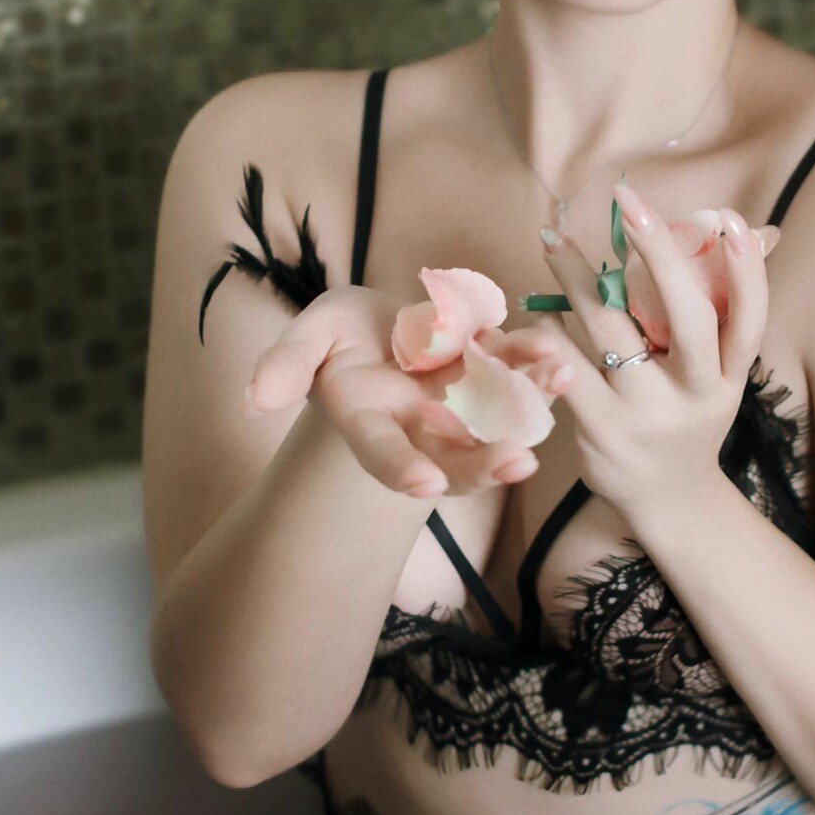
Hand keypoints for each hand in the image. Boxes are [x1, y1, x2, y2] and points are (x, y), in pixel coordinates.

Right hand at [243, 284, 572, 497]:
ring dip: (530, 410)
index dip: (400, 471)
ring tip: (556, 387)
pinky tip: (559, 358)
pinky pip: (520, 377)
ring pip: (498, 421)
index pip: (383, 455)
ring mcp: (464, 405)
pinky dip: (539, 370)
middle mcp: (423, 427)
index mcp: (372, 424)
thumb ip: (286, 365)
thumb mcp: (311, 338)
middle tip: (518, 463)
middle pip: (454, 459)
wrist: (384, 329)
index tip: (422, 486)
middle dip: (484, 464)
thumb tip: (254, 398)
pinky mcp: (495, 373)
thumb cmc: (340, 338)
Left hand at [533, 184, 772, 521]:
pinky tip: (539, 309)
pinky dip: (551, 332)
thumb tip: (753, 231)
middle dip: (657, 253)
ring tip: (554, 239)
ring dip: (578, 278)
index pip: (749, 319)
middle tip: (628, 202)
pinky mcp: (602, 430)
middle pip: (686, 315)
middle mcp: (696, 394)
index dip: (746, 271)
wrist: (669, 501)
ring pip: (612, 333)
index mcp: (729, 376)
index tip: (734, 219)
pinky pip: (570, 367)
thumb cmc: (691, 417)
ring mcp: (648, 414)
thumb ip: (723, 309)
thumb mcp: (720, 373)